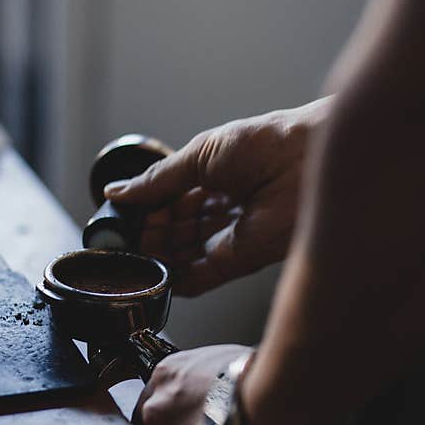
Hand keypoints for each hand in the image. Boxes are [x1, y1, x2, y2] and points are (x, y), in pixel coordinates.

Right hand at [105, 97, 330, 295]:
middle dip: (149, 234)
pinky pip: (202, 277)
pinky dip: (178, 280)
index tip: (123, 216)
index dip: (146, 209)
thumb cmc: (265, 144)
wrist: (306, 162)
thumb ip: (158, 180)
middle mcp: (223, 208)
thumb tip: (118, 192)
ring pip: (184, 254)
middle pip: (175, 230)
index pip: (170, 200)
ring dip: (158, 257)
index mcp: (215, 177)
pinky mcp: (240, 260)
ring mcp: (232, 236)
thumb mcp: (199, 154)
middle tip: (126, 239)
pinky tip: (157, 276)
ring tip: (136, 255)